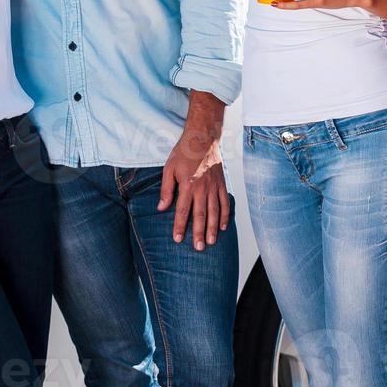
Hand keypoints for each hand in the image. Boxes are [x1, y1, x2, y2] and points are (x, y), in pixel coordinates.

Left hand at [158, 124, 230, 250]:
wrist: (202, 138)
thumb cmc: (183, 153)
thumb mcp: (169, 169)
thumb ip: (166, 190)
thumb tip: (161, 207)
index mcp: (187, 185)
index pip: (182, 210)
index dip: (179, 226)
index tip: (177, 239)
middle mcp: (202, 188)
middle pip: (200, 215)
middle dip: (198, 233)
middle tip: (198, 248)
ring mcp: (213, 187)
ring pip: (214, 211)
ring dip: (212, 228)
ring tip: (210, 242)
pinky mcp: (221, 184)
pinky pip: (225, 202)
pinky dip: (225, 215)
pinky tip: (223, 227)